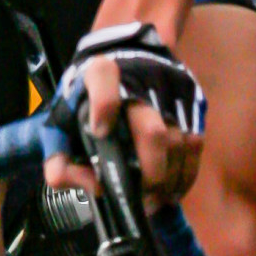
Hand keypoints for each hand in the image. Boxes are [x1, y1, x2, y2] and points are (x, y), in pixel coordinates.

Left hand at [43, 54, 202, 201]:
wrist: (125, 52)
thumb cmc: (89, 99)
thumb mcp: (62, 122)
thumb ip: (59, 160)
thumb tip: (85, 185)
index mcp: (98, 74)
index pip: (103, 77)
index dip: (104, 106)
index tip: (99, 132)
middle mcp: (139, 77)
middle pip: (152, 131)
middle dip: (149, 175)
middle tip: (141, 201)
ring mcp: (170, 88)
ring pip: (179, 142)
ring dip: (169, 180)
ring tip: (154, 202)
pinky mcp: (191, 98)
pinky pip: (196, 142)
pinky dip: (186, 173)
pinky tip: (172, 191)